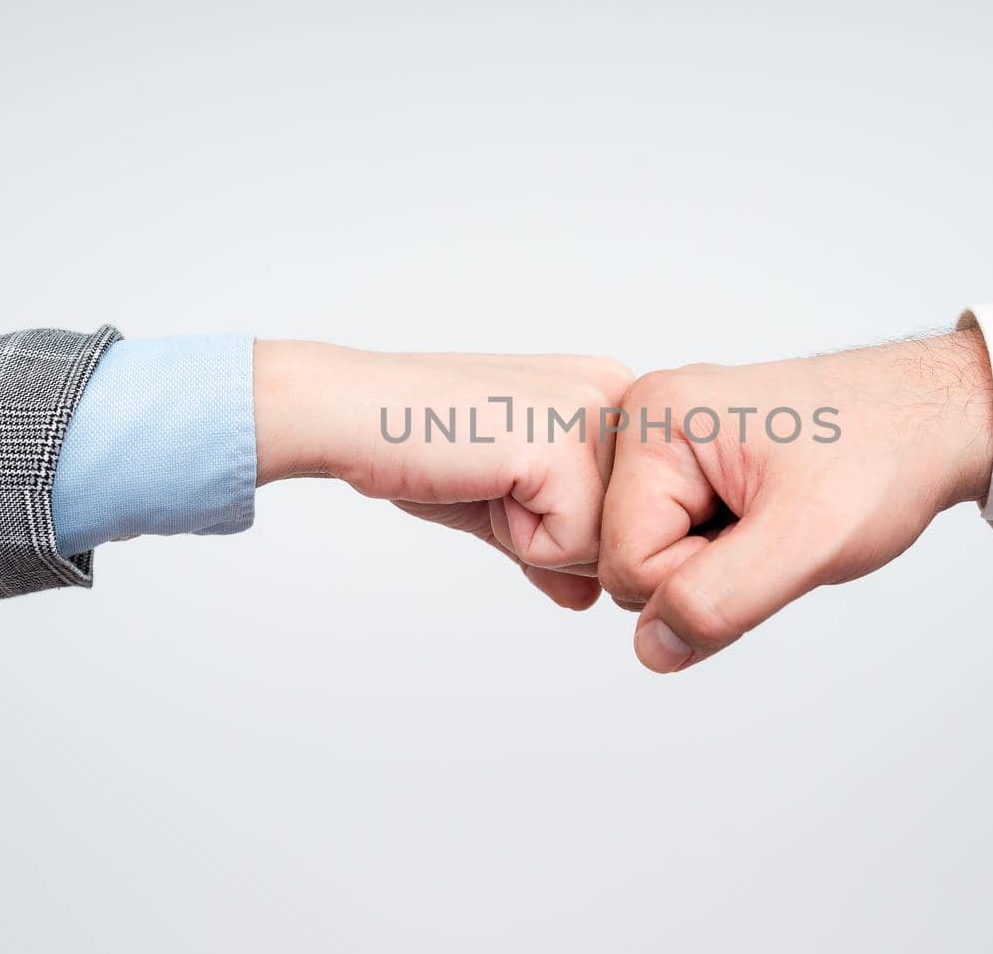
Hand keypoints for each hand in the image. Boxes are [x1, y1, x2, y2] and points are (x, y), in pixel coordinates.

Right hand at [254, 341, 632, 609]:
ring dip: (538, 538)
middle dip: (558, 535)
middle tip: (494, 479)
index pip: (638, 511)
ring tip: (489, 479)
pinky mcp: (565, 449)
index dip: (566, 524)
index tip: (507, 475)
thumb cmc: (419, 443)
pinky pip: (573, 547)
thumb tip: (589, 598)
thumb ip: (556, 542)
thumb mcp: (508, 499)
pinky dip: (521, 539)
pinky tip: (485, 483)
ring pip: (609, 548)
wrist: (355, 416)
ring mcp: (596, 417)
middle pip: (632, 532)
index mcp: (611, 394)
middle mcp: (618, 395)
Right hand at [598, 330, 992, 671]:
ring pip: (654, 559)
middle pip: (629, 561)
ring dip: (719, 563)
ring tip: (774, 517)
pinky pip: (677, 542)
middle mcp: (643, 421)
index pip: (626, 564)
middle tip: (775, 526)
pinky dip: (725, 549)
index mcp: (653, 420)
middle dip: (706, 571)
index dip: (701, 582)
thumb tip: (652, 648)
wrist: (927, 418)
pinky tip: (766, 516)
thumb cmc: (880, 453)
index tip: (769, 534)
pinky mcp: (686, 463)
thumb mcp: (808, 539)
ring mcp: (665, 441)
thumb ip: (719, 600)